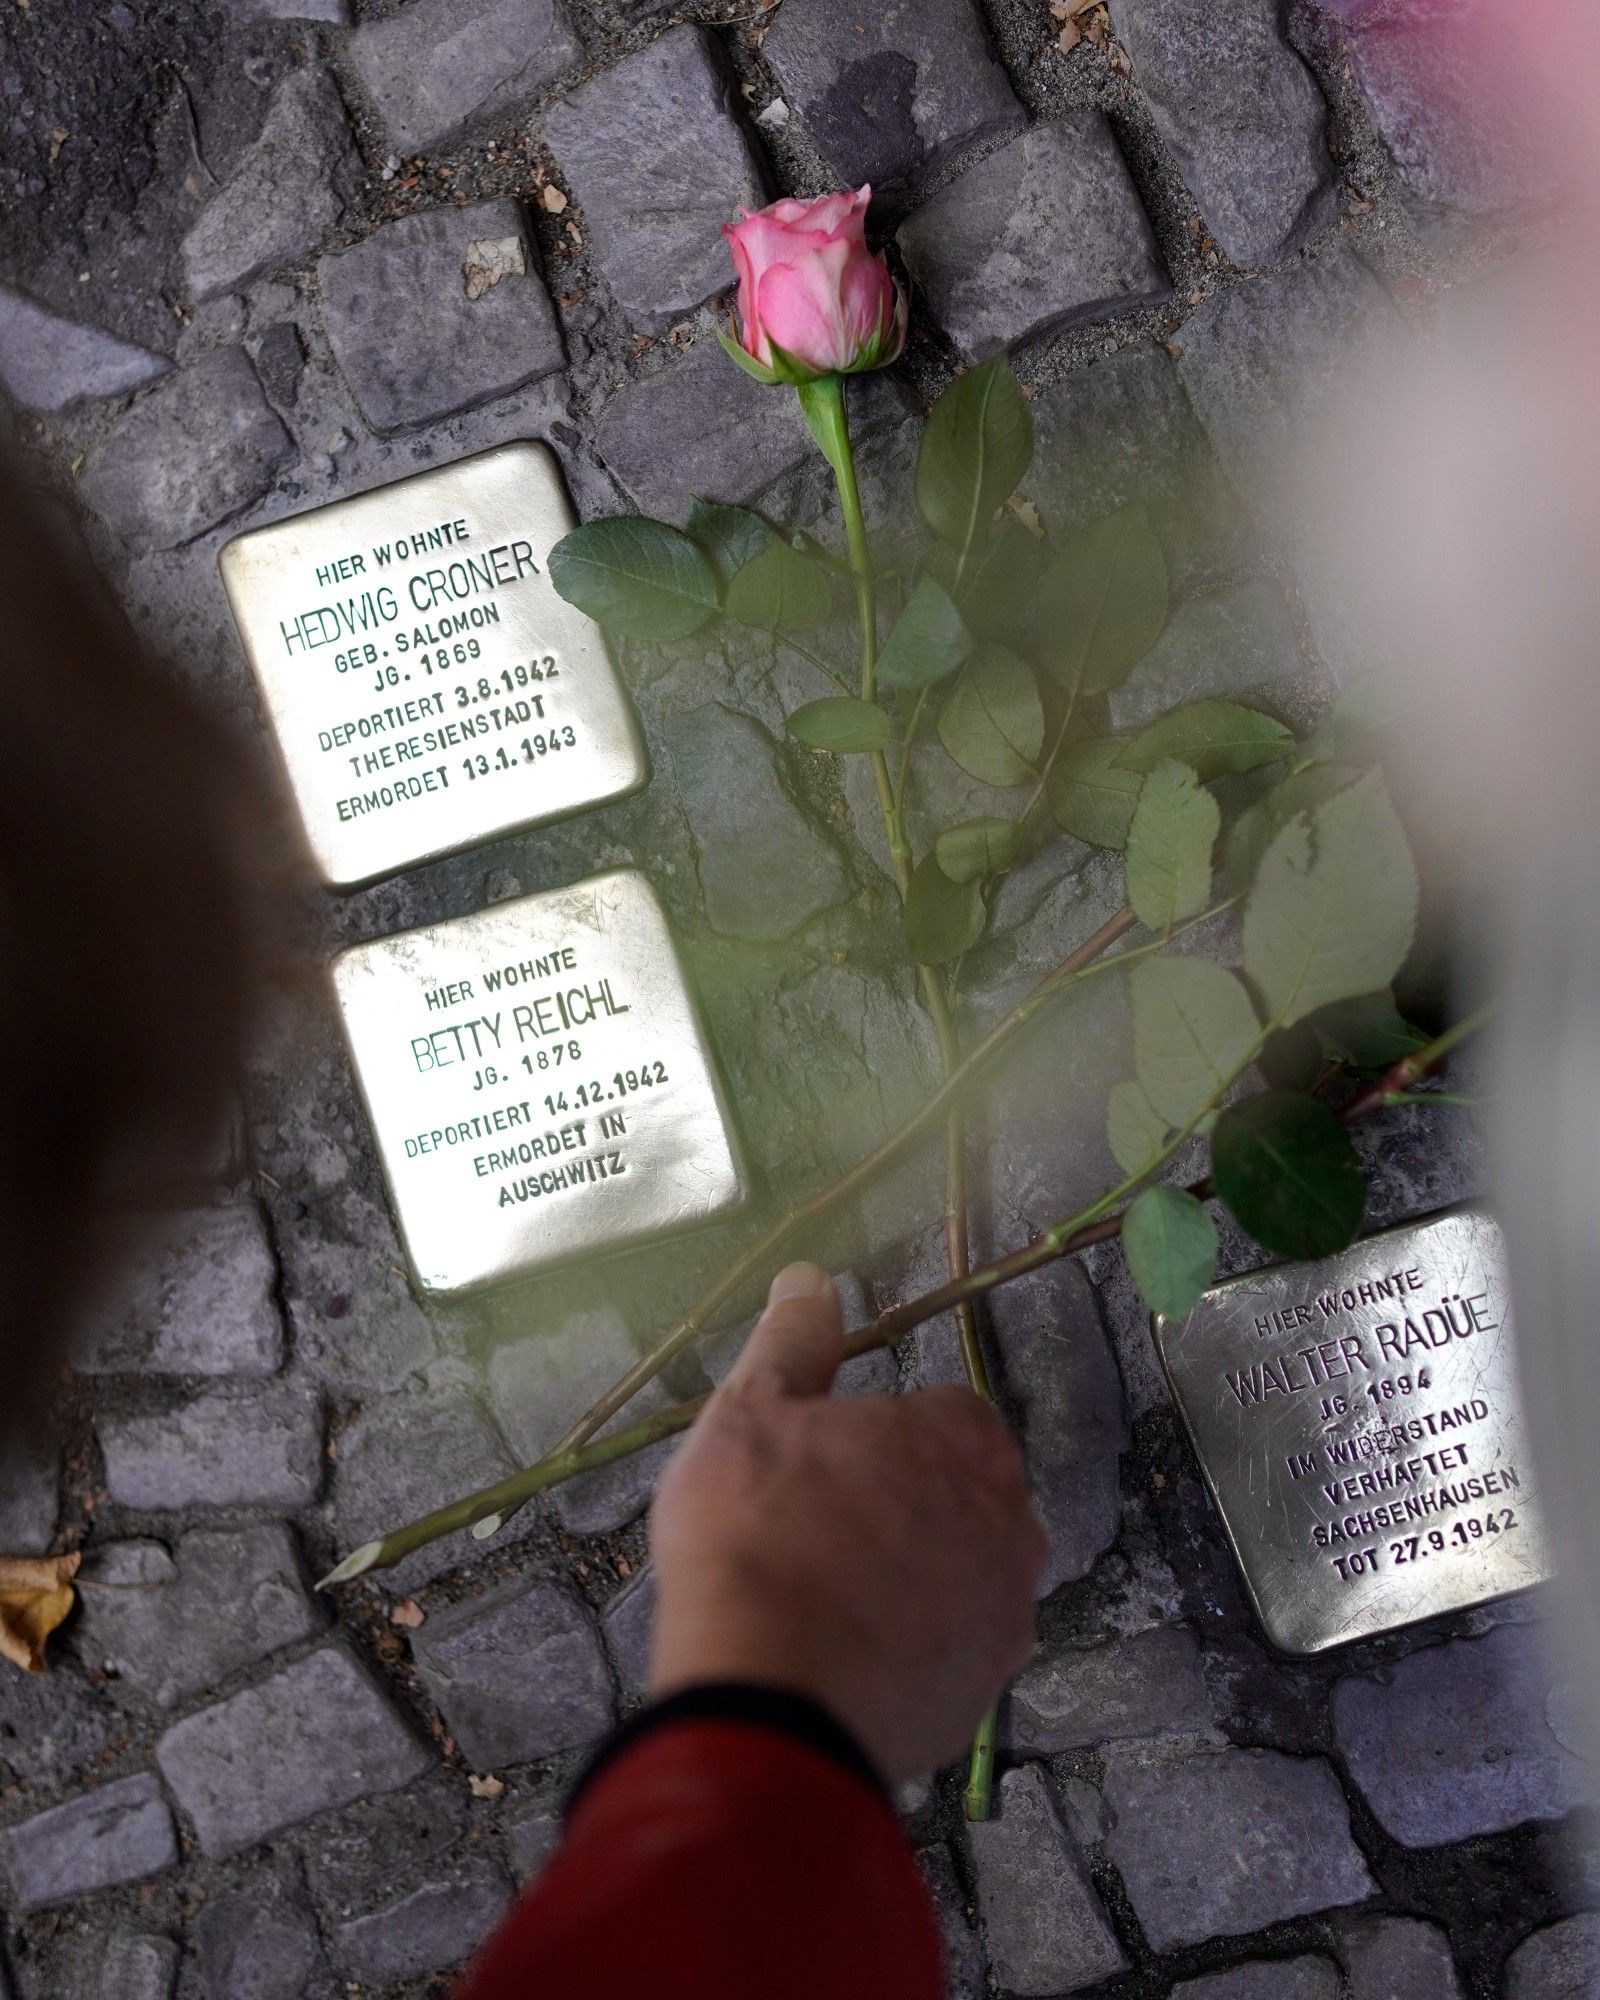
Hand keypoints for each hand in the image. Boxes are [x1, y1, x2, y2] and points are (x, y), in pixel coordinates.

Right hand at [648, 1262, 1047, 1783]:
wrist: (768, 1695)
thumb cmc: (757, 1530)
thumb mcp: (752, 1410)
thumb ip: (794, 1340)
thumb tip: (813, 1278)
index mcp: (966, 1441)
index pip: (941, 1415)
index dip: (879, 1437)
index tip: (823, 1465)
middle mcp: (1012, 1524)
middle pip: (960, 1497)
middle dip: (905, 1507)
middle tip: (818, 1532)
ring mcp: (1005, 1619)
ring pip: (960, 1579)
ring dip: (911, 1582)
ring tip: (825, 1604)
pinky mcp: (981, 1699)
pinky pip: (946, 1656)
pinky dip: (906, 1654)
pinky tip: (841, 1662)